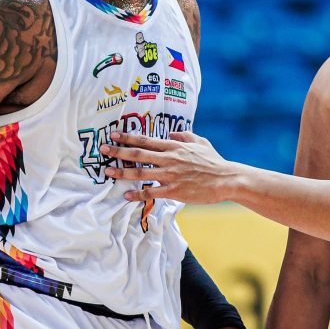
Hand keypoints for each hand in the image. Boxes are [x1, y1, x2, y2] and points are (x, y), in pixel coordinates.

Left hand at [100, 131, 234, 204]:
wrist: (226, 179)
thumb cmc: (214, 161)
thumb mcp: (200, 142)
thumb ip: (184, 136)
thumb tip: (171, 133)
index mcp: (174, 146)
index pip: (146, 140)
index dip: (128, 137)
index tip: (113, 135)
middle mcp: (169, 159)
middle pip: (138, 154)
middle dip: (118, 151)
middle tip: (102, 149)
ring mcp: (171, 175)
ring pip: (141, 173)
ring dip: (122, 172)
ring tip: (108, 171)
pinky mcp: (174, 191)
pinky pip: (151, 192)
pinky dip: (137, 193)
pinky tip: (126, 195)